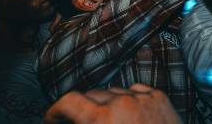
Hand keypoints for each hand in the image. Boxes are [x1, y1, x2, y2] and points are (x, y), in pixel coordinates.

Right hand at [44, 84, 179, 123]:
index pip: (69, 100)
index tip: (53, 118)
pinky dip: (128, 99)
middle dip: (82, 108)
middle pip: (90, 94)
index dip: (56, 110)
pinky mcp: (159, 97)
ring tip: (107, 122)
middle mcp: (121, 102)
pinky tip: (128, 115)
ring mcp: (142, 97)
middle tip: (79, 123)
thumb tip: (69, 123)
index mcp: (101, 118)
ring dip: (106, 103)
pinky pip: (135, 90)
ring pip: (113, 91)